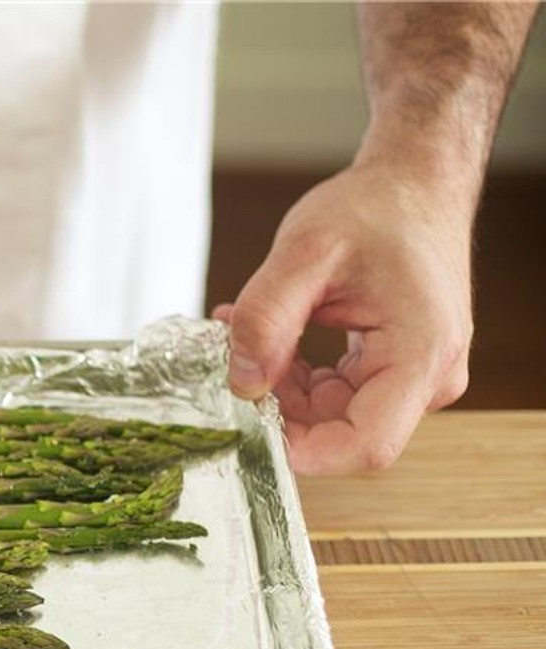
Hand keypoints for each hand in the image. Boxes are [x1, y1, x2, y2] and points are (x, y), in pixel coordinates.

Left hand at [218, 158, 474, 473]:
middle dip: (281, 410)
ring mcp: (414, 377)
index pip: (364, 445)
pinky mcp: (395, 370)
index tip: (249, 428)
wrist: (415, 182)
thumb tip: (242, 382)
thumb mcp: (305, 251)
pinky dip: (294, 376)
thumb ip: (266, 317)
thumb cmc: (377, 207)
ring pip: (331, 416)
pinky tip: (269, 341)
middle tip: (234, 365)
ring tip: (245, 339)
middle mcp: (428, 376)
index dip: (304, 451)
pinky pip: (335, 396)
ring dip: (281, 390)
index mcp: (421, 353)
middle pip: (340, 433)